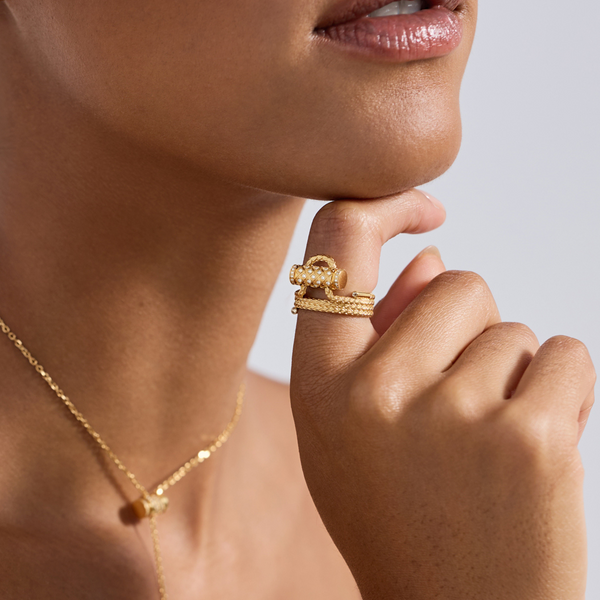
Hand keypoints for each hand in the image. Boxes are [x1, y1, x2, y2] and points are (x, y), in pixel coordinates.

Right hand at [290, 191, 594, 599]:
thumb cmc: (401, 511)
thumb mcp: (356, 428)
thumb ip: (381, 333)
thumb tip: (431, 259)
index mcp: (320, 384)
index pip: (335, 244)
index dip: (382, 208)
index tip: (422, 209)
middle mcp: (375, 390)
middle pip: (457, 282)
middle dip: (470, 327)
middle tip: (458, 406)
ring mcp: (452, 414)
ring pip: (512, 327)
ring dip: (510, 371)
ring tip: (487, 445)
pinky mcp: (528, 437)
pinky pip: (565, 356)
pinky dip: (561, 390)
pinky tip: (532, 450)